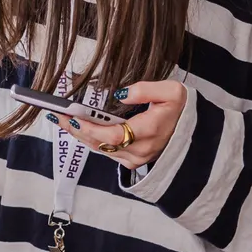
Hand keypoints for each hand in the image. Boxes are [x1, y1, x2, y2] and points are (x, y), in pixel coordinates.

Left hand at [52, 80, 188, 170]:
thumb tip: (120, 94)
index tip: (74, 118)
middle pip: (100, 143)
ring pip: (101, 149)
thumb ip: (145, 90)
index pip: (112, 135)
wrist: (194, 133)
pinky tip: (79, 128)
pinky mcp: (132, 161)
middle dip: (76, 130)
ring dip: (80, 135)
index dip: (91, 128)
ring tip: (62, 120)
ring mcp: (135, 159)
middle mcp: (140, 150)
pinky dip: (91, 139)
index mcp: (149, 132)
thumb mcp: (171, 92)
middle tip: (57, 116)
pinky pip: (106, 151)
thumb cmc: (181, 110)